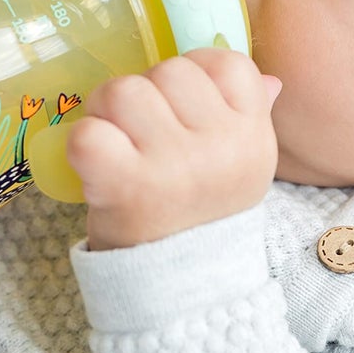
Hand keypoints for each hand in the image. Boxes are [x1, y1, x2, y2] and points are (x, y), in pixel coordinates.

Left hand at [68, 48, 282, 250]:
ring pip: (124, 90)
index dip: (196, 73)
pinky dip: (82, 143)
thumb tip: (271, 80)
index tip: (181, 105)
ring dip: (108, 111)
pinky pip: (89, 132)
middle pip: (169, 71)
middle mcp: (219, 146)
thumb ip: (252, 118)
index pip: (227, 64)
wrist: (184, 288)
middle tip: (140, 130)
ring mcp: (172, 165)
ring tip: (117, 143)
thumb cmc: (203, 212)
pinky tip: (96, 165)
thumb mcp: (241, 166)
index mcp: (253, 136)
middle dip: (146, 92)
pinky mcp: (124, 185)